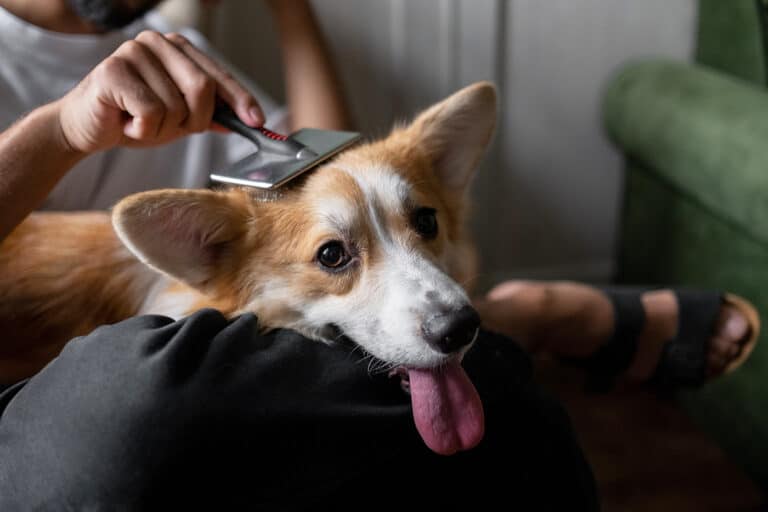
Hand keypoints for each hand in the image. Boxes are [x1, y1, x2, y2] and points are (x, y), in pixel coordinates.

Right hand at [56, 31, 263, 153]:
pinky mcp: (112, 70)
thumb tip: (245, 119)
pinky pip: (150, 113)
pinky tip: (126, 122)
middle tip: (175, 128)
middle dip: (195, 120)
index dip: (240, 100)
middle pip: (202, 88)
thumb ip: (210, 114)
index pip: (218, 75)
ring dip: (162, 129)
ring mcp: (133, 52)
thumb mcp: (181, 118)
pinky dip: (142, 130)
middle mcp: (157, 42)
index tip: (257, 121)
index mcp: (178, 48)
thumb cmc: (134, 117)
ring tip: (140, 122)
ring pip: (175, 106)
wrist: (87, 127)